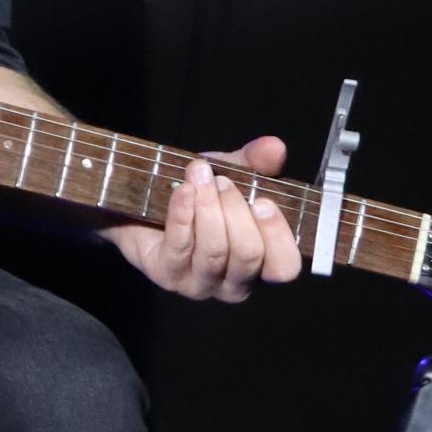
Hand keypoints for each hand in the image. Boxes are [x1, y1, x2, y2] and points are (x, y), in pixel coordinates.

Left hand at [105, 134, 302, 300]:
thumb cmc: (200, 198)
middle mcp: (234, 283)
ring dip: (208, 207)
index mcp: (261, 264)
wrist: (147, 204)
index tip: (263, 200)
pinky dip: (183, 213)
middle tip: (222, 181)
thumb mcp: (233, 173)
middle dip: (236, 210)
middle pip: (248, 254)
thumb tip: (275, 147)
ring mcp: (200, 284)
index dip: (277, 235)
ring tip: (200, 177)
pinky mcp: (167, 276)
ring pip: (214, 250)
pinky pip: (180, 246)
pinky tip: (183, 191)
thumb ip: (256, 163)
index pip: (284, 267)